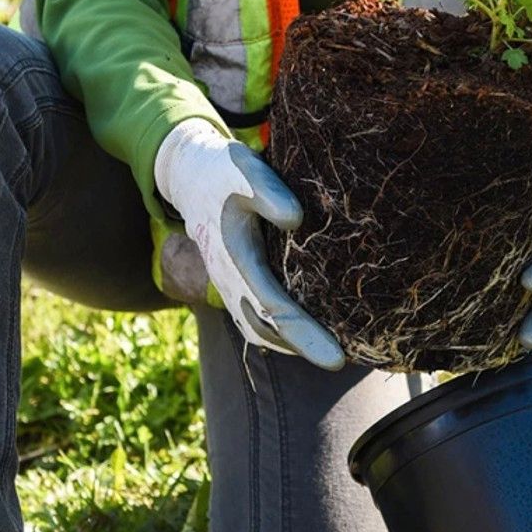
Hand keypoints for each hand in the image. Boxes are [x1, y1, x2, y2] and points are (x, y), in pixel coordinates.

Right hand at [154, 119, 345, 369]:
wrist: (190, 178)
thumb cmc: (224, 172)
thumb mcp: (243, 170)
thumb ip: (268, 192)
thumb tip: (296, 219)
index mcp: (235, 256)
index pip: (273, 307)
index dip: (305, 334)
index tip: (336, 357)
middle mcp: (229, 280)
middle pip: (267, 328)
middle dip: (304, 347)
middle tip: (341, 362)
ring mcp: (228, 287)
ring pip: (258, 330)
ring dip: (292, 344)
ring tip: (332, 353)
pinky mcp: (234, 285)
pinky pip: (255, 320)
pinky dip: (280, 334)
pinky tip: (308, 336)